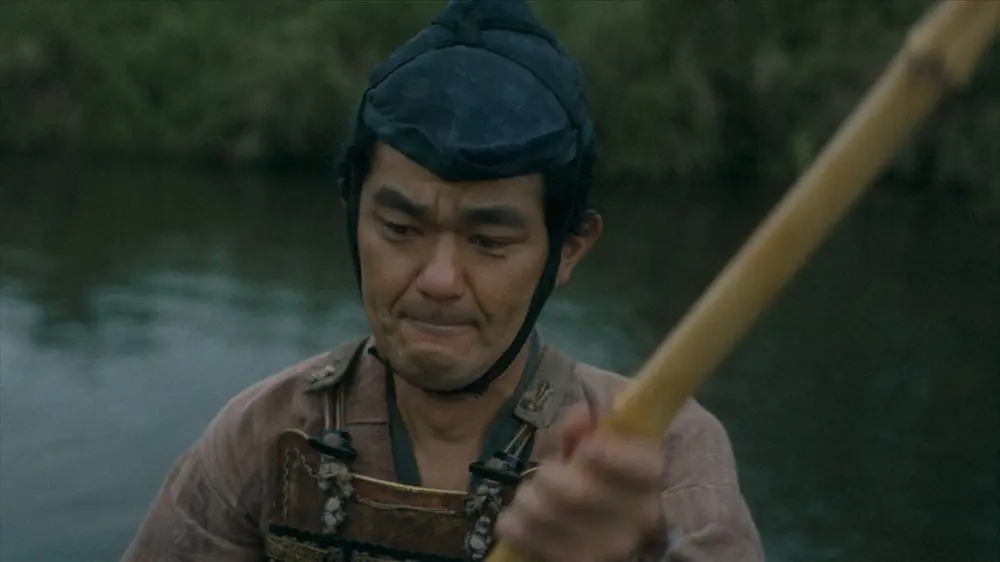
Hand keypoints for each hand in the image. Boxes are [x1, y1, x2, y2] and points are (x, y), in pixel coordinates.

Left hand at [495, 405, 665, 561]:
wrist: (588, 531)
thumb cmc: (590, 477)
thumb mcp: (589, 446)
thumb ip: (584, 428)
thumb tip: (580, 416)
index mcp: (649, 478)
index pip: (645, 467)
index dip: (611, 455)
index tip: (585, 448)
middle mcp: (638, 518)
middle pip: (580, 493)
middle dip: (546, 477)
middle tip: (542, 476)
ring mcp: (609, 549)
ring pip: (546, 515)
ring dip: (526, 500)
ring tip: (528, 498)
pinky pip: (528, 539)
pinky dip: (513, 524)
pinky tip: (517, 520)